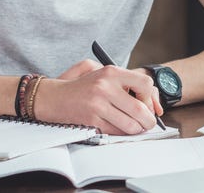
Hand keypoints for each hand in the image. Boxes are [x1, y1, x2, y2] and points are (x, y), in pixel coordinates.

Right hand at [35, 60, 162, 134]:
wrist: (53, 97)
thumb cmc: (81, 85)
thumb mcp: (100, 70)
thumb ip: (125, 80)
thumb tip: (150, 100)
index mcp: (111, 72)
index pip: (145, 83)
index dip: (150, 97)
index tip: (147, 104)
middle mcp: (106, 87)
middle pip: (140, 109)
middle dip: (148, 121)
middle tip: (149, 123)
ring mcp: (98, 104)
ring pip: (130, 124)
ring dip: (137, 130)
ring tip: (136, 127)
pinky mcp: (91, 119)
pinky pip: (115, 131)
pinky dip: (122, 133)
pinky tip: (120, 128)